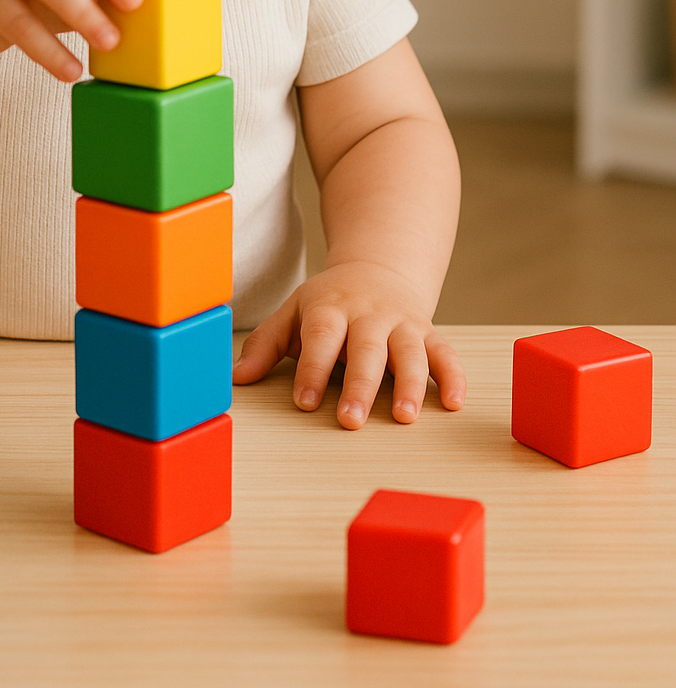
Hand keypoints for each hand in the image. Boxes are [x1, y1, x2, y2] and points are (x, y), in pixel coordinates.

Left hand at [232, 259, 465, 427]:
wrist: (378, 266)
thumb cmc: (330, 301)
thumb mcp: (293, 312)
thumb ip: (266, 344)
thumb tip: (235, 378)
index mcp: (331, 308)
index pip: (321, 337)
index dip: (313, 369)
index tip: (305, 403)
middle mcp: (369, 315)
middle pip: (366, 349)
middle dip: (360, 386)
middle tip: (351, 421)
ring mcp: (402, 324)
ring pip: (409, 352)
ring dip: (410, 384)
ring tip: (404, 417)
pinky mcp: (428, 333)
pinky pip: (445, 353)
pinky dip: (453, 376)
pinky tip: (453, 403)